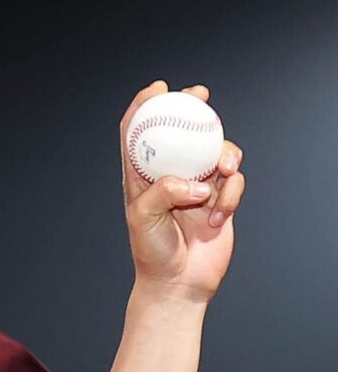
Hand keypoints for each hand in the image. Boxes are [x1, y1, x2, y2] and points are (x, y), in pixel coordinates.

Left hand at [119, 79, 246, 303]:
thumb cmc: (152, 251)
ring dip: (224, 155)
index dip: (145, 106)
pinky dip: (230, 196)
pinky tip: (218, 216)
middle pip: (181, 131)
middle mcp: (170, 175)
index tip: (159, 88)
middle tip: (201, 96)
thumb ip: (164, 192)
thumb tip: (196, 182)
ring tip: (225, 169)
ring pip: (216, 152)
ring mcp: (197, 185)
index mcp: (141, 175)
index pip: (137, 133)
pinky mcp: (221, 200)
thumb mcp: (144, 217)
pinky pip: (234, 183)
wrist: (179, 283)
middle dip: (192, 109)